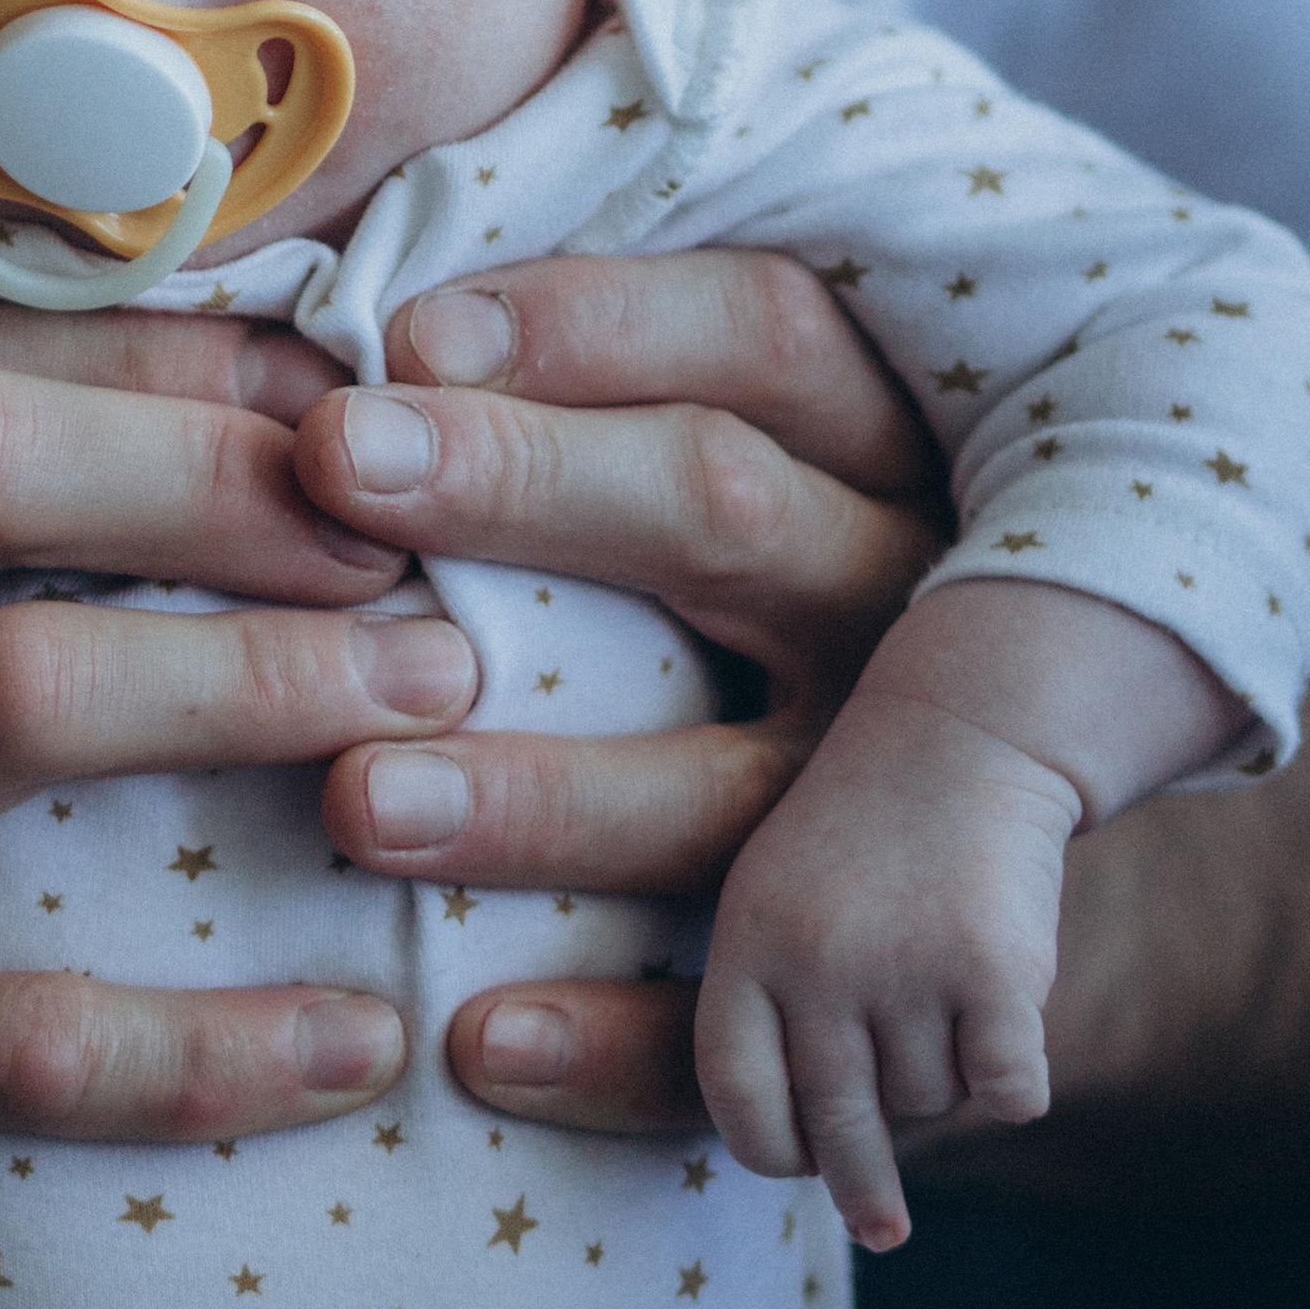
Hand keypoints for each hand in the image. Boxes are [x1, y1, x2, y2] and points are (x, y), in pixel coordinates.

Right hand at [0, 288, 456, 1215]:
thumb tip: (234, 397)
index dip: (148, 353)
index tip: (334, 394)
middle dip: (219, 474)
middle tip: (403, 540)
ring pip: (10, 694)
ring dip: (263, 674)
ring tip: (437, 691)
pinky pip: (17, 1037)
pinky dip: (212, 1041)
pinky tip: (361, 1039)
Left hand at [289, 247, 945, 1129]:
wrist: (988, 875)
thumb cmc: (749, 581)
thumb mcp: (728, 425)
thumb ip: (569, 358)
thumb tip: (321, 265)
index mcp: (874, 437)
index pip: (757, 335)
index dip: (581, 324)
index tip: (398, 331)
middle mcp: (898, 602)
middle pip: (724, 514)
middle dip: (521, 482)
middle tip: (331, 460)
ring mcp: (894, 804)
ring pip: (731, 786)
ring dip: (540, 795)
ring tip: (360, 799)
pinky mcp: (871, 986)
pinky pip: (756, 1021)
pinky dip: (617, 1040)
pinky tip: (475, 1043)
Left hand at [695, 576, 1241, 1233]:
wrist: (963, 732)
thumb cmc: (866, 839)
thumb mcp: (781, 903)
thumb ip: (776, 1013)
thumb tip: (807, 1163)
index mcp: (747, 945)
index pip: (737, 1096)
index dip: (769, 1148)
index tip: (796, 1169)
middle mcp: (816, 966)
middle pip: (836, 1131)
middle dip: (863, 1191)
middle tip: (880, 1228)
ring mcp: (905, 970)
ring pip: (929, 1104)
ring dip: (945, 1077)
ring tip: (944, 992)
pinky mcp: (994, 975)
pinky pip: (1005, 1093)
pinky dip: (1016, 1081)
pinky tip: (1010, 1033)